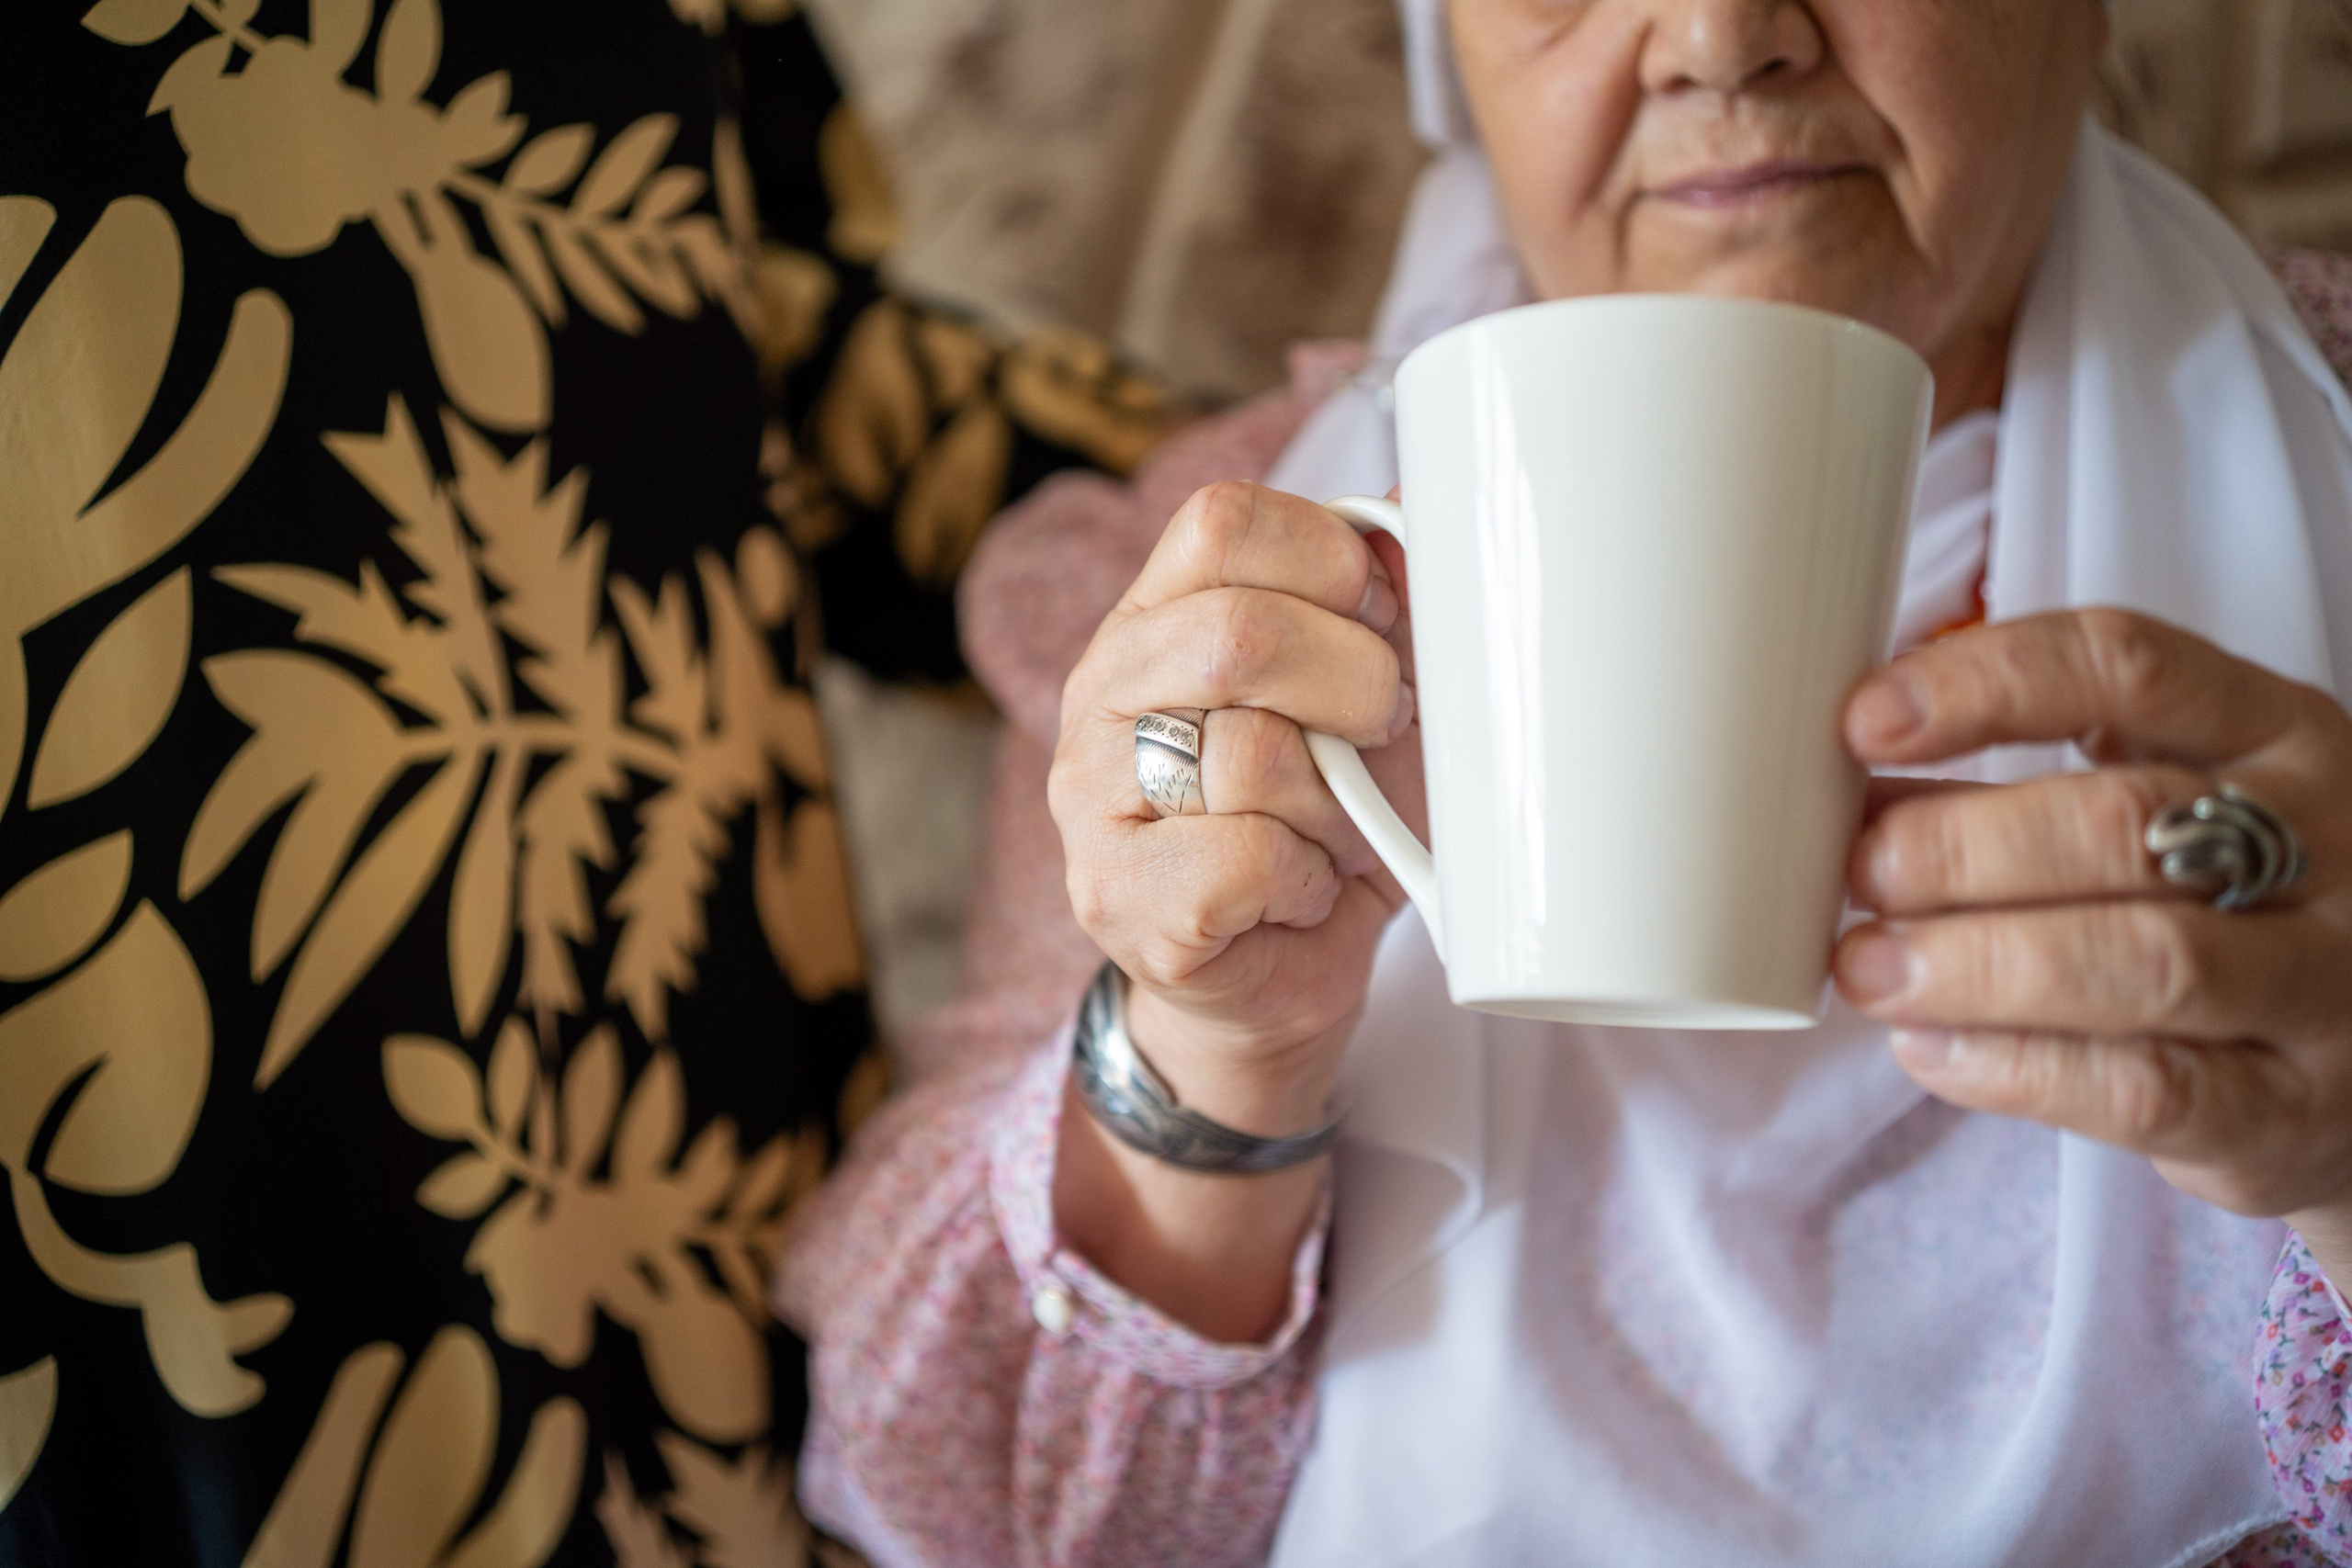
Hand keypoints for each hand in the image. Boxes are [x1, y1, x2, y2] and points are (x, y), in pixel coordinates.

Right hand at [1048, 481, 1417, 1340]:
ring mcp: (1091, 799)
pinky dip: (1305, 879)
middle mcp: (1101, 694)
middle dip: (1353, 684)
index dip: (1329, 559)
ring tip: (1335, 830)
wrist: (1278, 980)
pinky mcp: (1117, 898)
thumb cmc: (1325, 823)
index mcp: (1155, 616)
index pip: (1221, 522)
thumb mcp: (1373, 698)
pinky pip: (1245, 860)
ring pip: (1249, 757)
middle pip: (1235, 633)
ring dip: (1335, 805)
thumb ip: (1388, 601)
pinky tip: (1298, 893)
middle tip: (1385, 728)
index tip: (1380, 618)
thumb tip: (1433, 504)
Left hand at [1834, 609, 2351, 1266]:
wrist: (2351, 1072)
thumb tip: (1847, 797)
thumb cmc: (2220, 911)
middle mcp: (2324, 843)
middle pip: (2118, 821)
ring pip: (2140, 959)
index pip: (2126, 667)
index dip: (1984, 683)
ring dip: (1972, 962)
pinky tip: (1926, 1047)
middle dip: (1958, 847)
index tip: (1865, 720)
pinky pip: (2141, 1088)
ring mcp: (2322, 982)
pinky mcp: (2290, 1109)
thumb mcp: (2159, 811)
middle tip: (1859, 872)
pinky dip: (2011, 1067)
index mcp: (2278, 731)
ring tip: (1867, 966)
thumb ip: (2023, 791)